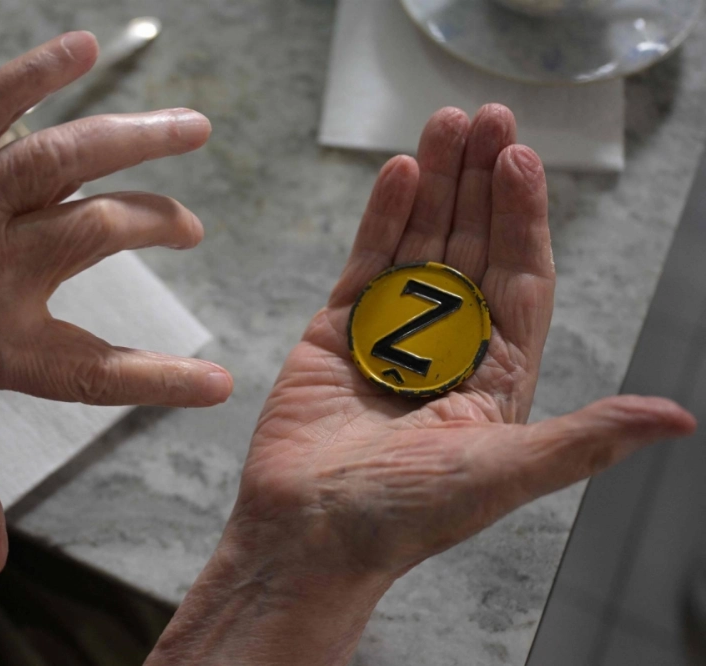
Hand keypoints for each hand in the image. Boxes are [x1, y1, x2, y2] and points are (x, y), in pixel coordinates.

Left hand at [0, 32, 231, 574]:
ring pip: (67, 160)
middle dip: (160, 225)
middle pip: (100, 237)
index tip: (218, 383)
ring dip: (138, 140)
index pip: (93, 370)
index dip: (161, 381)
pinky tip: (85, 46)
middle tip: (190, 230)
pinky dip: (38, 71)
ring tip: (192, 129)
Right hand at [149, 105, 694, 664]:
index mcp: (494, 376)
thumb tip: (676, 418)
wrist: (307, 531)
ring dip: (436, 184)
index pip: (520, 279)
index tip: (521, 159)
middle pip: (472, 248)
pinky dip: (382, 217)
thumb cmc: (404, 514)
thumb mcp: (504, 472)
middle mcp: (447, 346)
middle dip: (481, 183)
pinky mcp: (339, 329)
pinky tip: (401, 172)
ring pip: (419, 244)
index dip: (524, 218)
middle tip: (487, 118)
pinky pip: (366, 262)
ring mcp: (390, 332)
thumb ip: (584, 438)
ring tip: (445, 124)